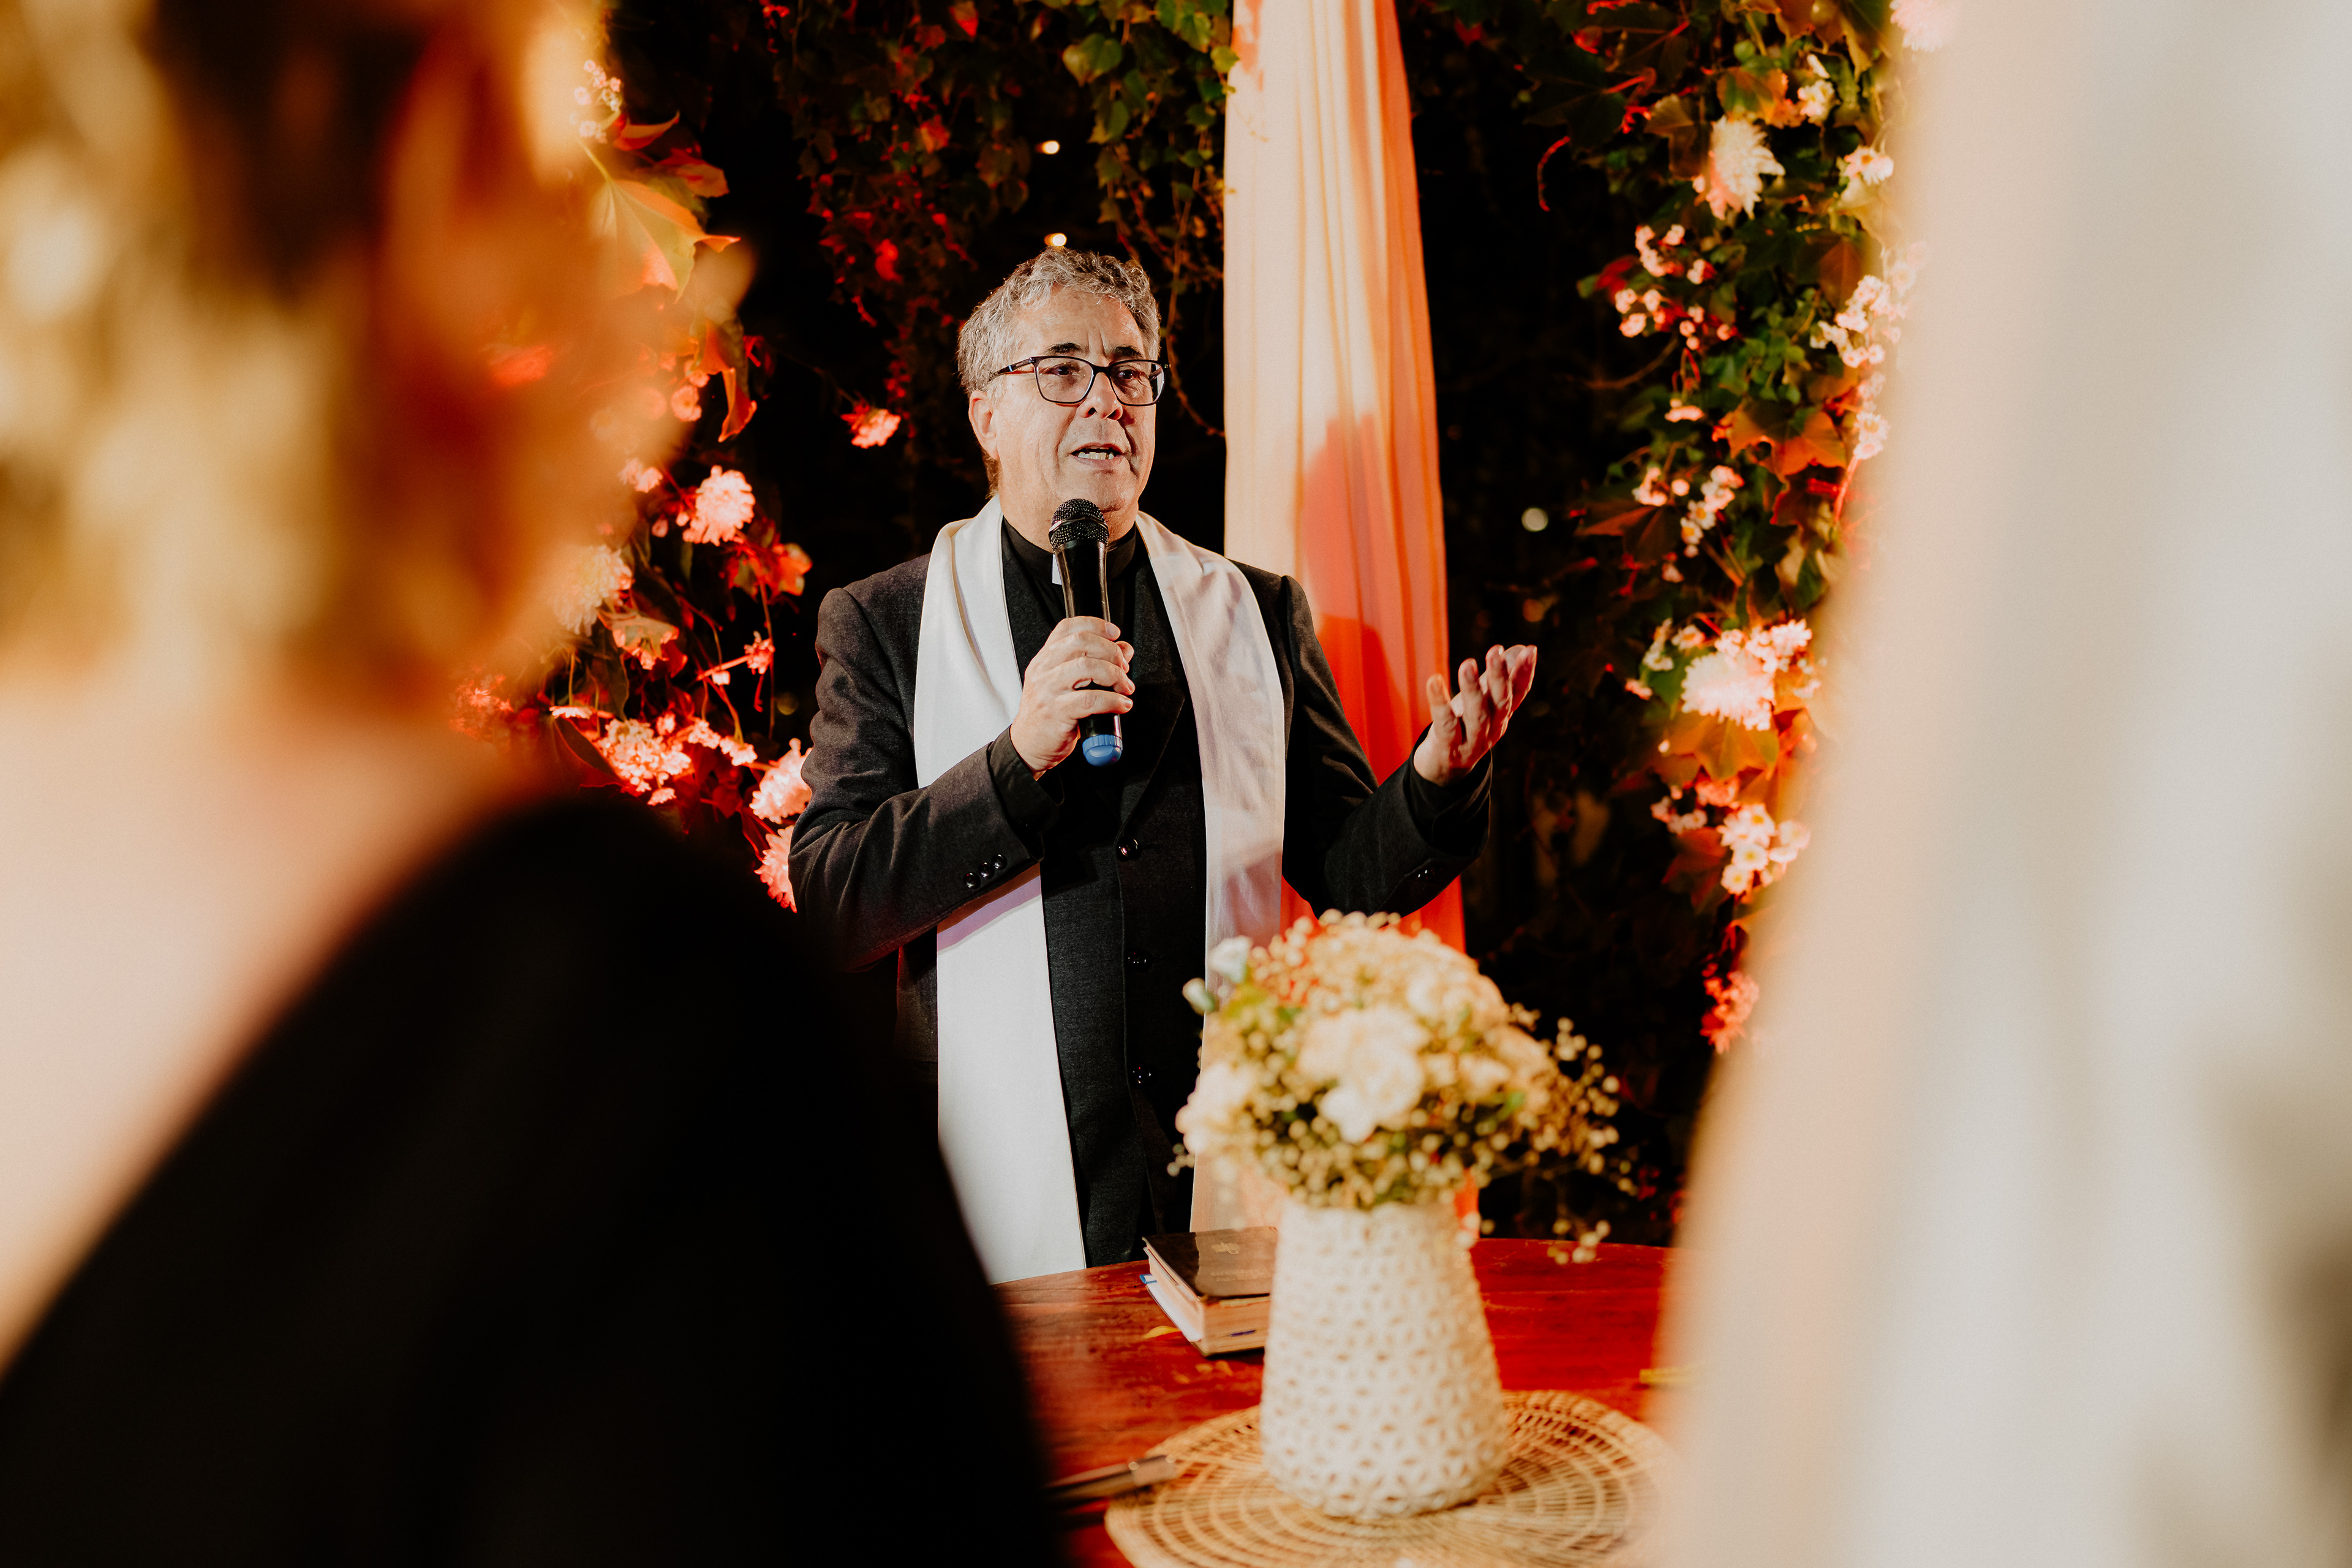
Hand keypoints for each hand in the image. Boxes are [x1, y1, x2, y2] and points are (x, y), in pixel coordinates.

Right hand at [1010, 616, 1134, 774]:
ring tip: (1125, 688)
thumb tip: (1124, 651)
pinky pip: (1090, 700)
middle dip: (1111, 652)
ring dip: (1115, 675)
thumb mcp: (1067, 685)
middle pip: (1081, 642)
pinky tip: (1121, 705)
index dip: (1095, 625)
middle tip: (1124, 668)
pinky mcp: (1056, 712)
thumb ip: (1093, 665)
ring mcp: (1048, 690)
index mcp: (1044, 659)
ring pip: (1087, 667)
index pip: (1068, 628)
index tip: (1115, 634)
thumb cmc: (1049, 716)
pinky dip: (1113, 701)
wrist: (1028, 746)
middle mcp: (1043, 670)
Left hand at [1414, 645, 1537, 785]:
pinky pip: (1445, 724)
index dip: (1525, 673)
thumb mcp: (1484, 701)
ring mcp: (1472, 742)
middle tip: (1495, 652)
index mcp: (1502, 716)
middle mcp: (1492, 729)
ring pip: (1477, 715)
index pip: (1518, 693)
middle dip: (1500, 677)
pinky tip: (1434, 680)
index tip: (1530, 650)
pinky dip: (1440, 702)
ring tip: (1467, 664)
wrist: (1443, 768)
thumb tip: (1521, 648)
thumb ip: (1500, 678)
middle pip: (1500, 703)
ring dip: (1473, 689)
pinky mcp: (1449, 748)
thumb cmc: (1464, 726)